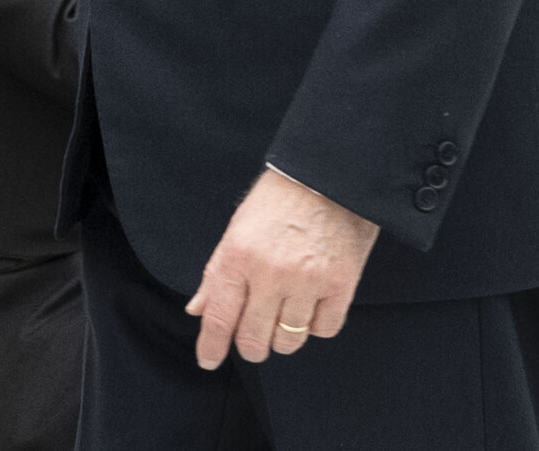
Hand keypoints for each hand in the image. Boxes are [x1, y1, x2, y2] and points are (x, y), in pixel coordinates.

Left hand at [185, 168, 378, 367]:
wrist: (326, 177)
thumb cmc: (278, 200)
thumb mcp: (236, 229)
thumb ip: (216, 274)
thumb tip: (198, 310)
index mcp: (238, 257)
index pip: (219, 317)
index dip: (211, 346)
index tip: (208, 361)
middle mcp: (270, 274)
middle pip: (254, 339)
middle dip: (250, 345)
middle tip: (253, 337)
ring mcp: (307, 282)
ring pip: (289, 341)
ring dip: (283, 337)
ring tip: (283, 315)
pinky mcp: (340, 285)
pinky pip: (324, 330)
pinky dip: (316, 326)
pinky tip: (311, 306)